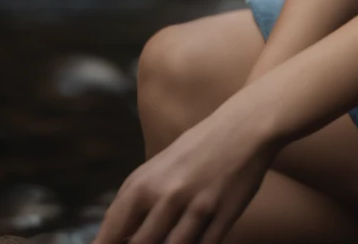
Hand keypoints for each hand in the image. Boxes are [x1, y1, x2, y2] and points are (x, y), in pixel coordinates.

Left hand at [93, 90, 278, 243]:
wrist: (245, 125)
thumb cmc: (197, 148)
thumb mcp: (158, 168)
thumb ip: (136, 201)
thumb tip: (114, 238)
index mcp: (144, 182)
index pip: (112, 231)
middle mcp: (167, 195)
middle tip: (144, 242)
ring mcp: (196, 206)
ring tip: (170, 238)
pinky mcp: (223, 215)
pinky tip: (193, 240)